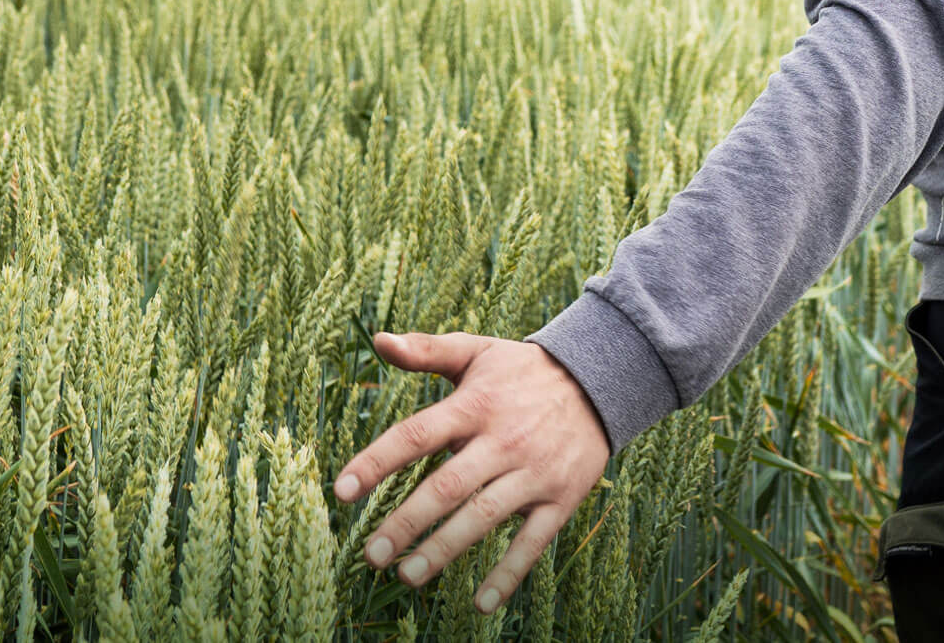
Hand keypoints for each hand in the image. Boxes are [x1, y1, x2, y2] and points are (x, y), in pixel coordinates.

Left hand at [333, 331, 610, 612]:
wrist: (600, 381)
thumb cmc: (521, 371)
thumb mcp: (476, 351)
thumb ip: (425, 350)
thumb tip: (378, 341)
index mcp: (474, 406)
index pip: (416, 434)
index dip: (377, 461)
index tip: (342, 490)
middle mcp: (502, 440)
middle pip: (447, 485)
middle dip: (407, 522)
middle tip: (371, 555)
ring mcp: (534, 472)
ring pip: (485, 516)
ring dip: (445, 549)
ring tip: (408, 576)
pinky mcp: (562, 498)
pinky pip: (534, 541)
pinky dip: (508, 573)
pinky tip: (481, 603)